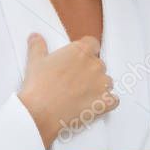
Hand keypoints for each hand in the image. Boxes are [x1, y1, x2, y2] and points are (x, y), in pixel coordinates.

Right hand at [18, 33, 118, 147]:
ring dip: (98, 87)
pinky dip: (106, 103)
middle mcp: (95, 64)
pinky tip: (93, 105)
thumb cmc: (39, 86)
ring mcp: (102, 84)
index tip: (78, 60)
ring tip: (81, 95)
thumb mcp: (35, 61)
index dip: (86, 52)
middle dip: (89, 72)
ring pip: (107, 82)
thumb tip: (36, 37)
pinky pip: (113, 100)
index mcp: (81, 51)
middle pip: (98, 64)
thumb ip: (38, 46)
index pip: (92, 44)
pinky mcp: (105, 101)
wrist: (39, 112)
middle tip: (73, 82)